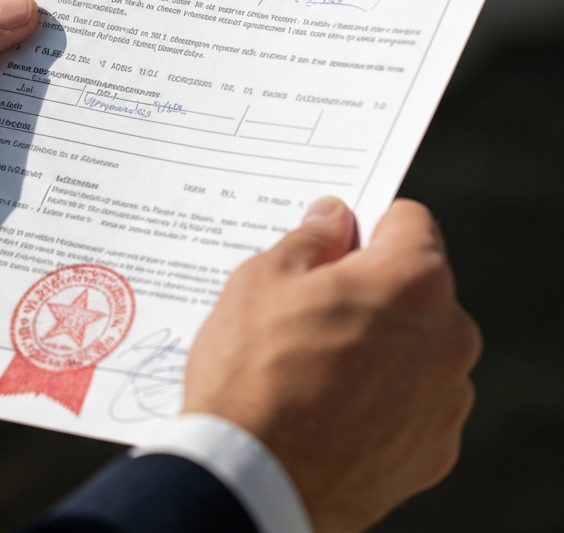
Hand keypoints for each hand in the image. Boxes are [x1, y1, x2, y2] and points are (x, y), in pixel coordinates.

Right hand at [183, 197, 481, 532]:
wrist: (252, 480)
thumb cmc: (253, 374)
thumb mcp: (261, 279)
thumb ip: (309, 240)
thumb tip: (332, 219)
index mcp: (412, 281)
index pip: (408, 220)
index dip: (364, 222)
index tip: (334, 240)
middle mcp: (448, 337)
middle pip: (415, 285)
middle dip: (370, 285)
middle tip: (309, 304)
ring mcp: (445, 399)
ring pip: (416, 343)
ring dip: (379, 340)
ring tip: (313, 361)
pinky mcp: (433, 449)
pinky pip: (412, 399)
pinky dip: (381, 393)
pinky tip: (329, 402)